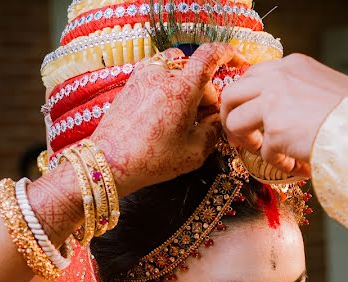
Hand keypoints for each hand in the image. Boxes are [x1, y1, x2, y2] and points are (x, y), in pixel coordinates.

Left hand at [91, 43, 238, 196]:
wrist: (109, 162)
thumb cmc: (151, 160)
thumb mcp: (194, 152)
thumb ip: (214, 131)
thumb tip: (220, 120)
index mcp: (182, 89)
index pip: (209, 56)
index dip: (228, 54)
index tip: (237, 60)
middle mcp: (162, 75)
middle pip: (196, 73)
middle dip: (206, 93)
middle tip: (205, 120)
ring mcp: (144, 76)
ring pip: (178, 71)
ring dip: (188, 88)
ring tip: (185, 116)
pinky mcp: (132, 83)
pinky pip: (159, 75)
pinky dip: (170, 87)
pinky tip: (168, 112)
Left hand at [220, 54, 347, 177]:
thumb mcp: (330, 87)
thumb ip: (304, 91)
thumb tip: (292, 109)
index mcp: (292, 66)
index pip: (252, 76)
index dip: (247, 99)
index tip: (251, 115)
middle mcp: (278, 78)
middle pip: (232, 94)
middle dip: (231, 117)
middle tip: (242, 136)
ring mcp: (273, 103)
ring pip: (235, 121)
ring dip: (244, 140)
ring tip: (262, 151)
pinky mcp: (275, 130)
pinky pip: (263, 152)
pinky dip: (276, 163)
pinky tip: (294, 165)